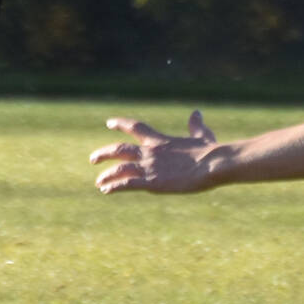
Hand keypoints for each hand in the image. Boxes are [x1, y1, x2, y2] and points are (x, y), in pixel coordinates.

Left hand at [91, 111, 219, 193]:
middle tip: (93, 159)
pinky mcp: (152, 182)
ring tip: (99, 182)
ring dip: (106, 175)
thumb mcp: (202, 136)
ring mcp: (149, 167)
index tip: (109, 123)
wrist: (211, 165)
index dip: (120, 124)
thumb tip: (197, 113)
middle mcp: (150, 152)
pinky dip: (114, 186)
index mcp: (160, 140)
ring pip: (118, 169)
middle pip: (119, 149)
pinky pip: (126, 184)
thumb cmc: (209, 152)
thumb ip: (195, 126)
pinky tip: (106, 191)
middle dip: (104, 153)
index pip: (135, 127)